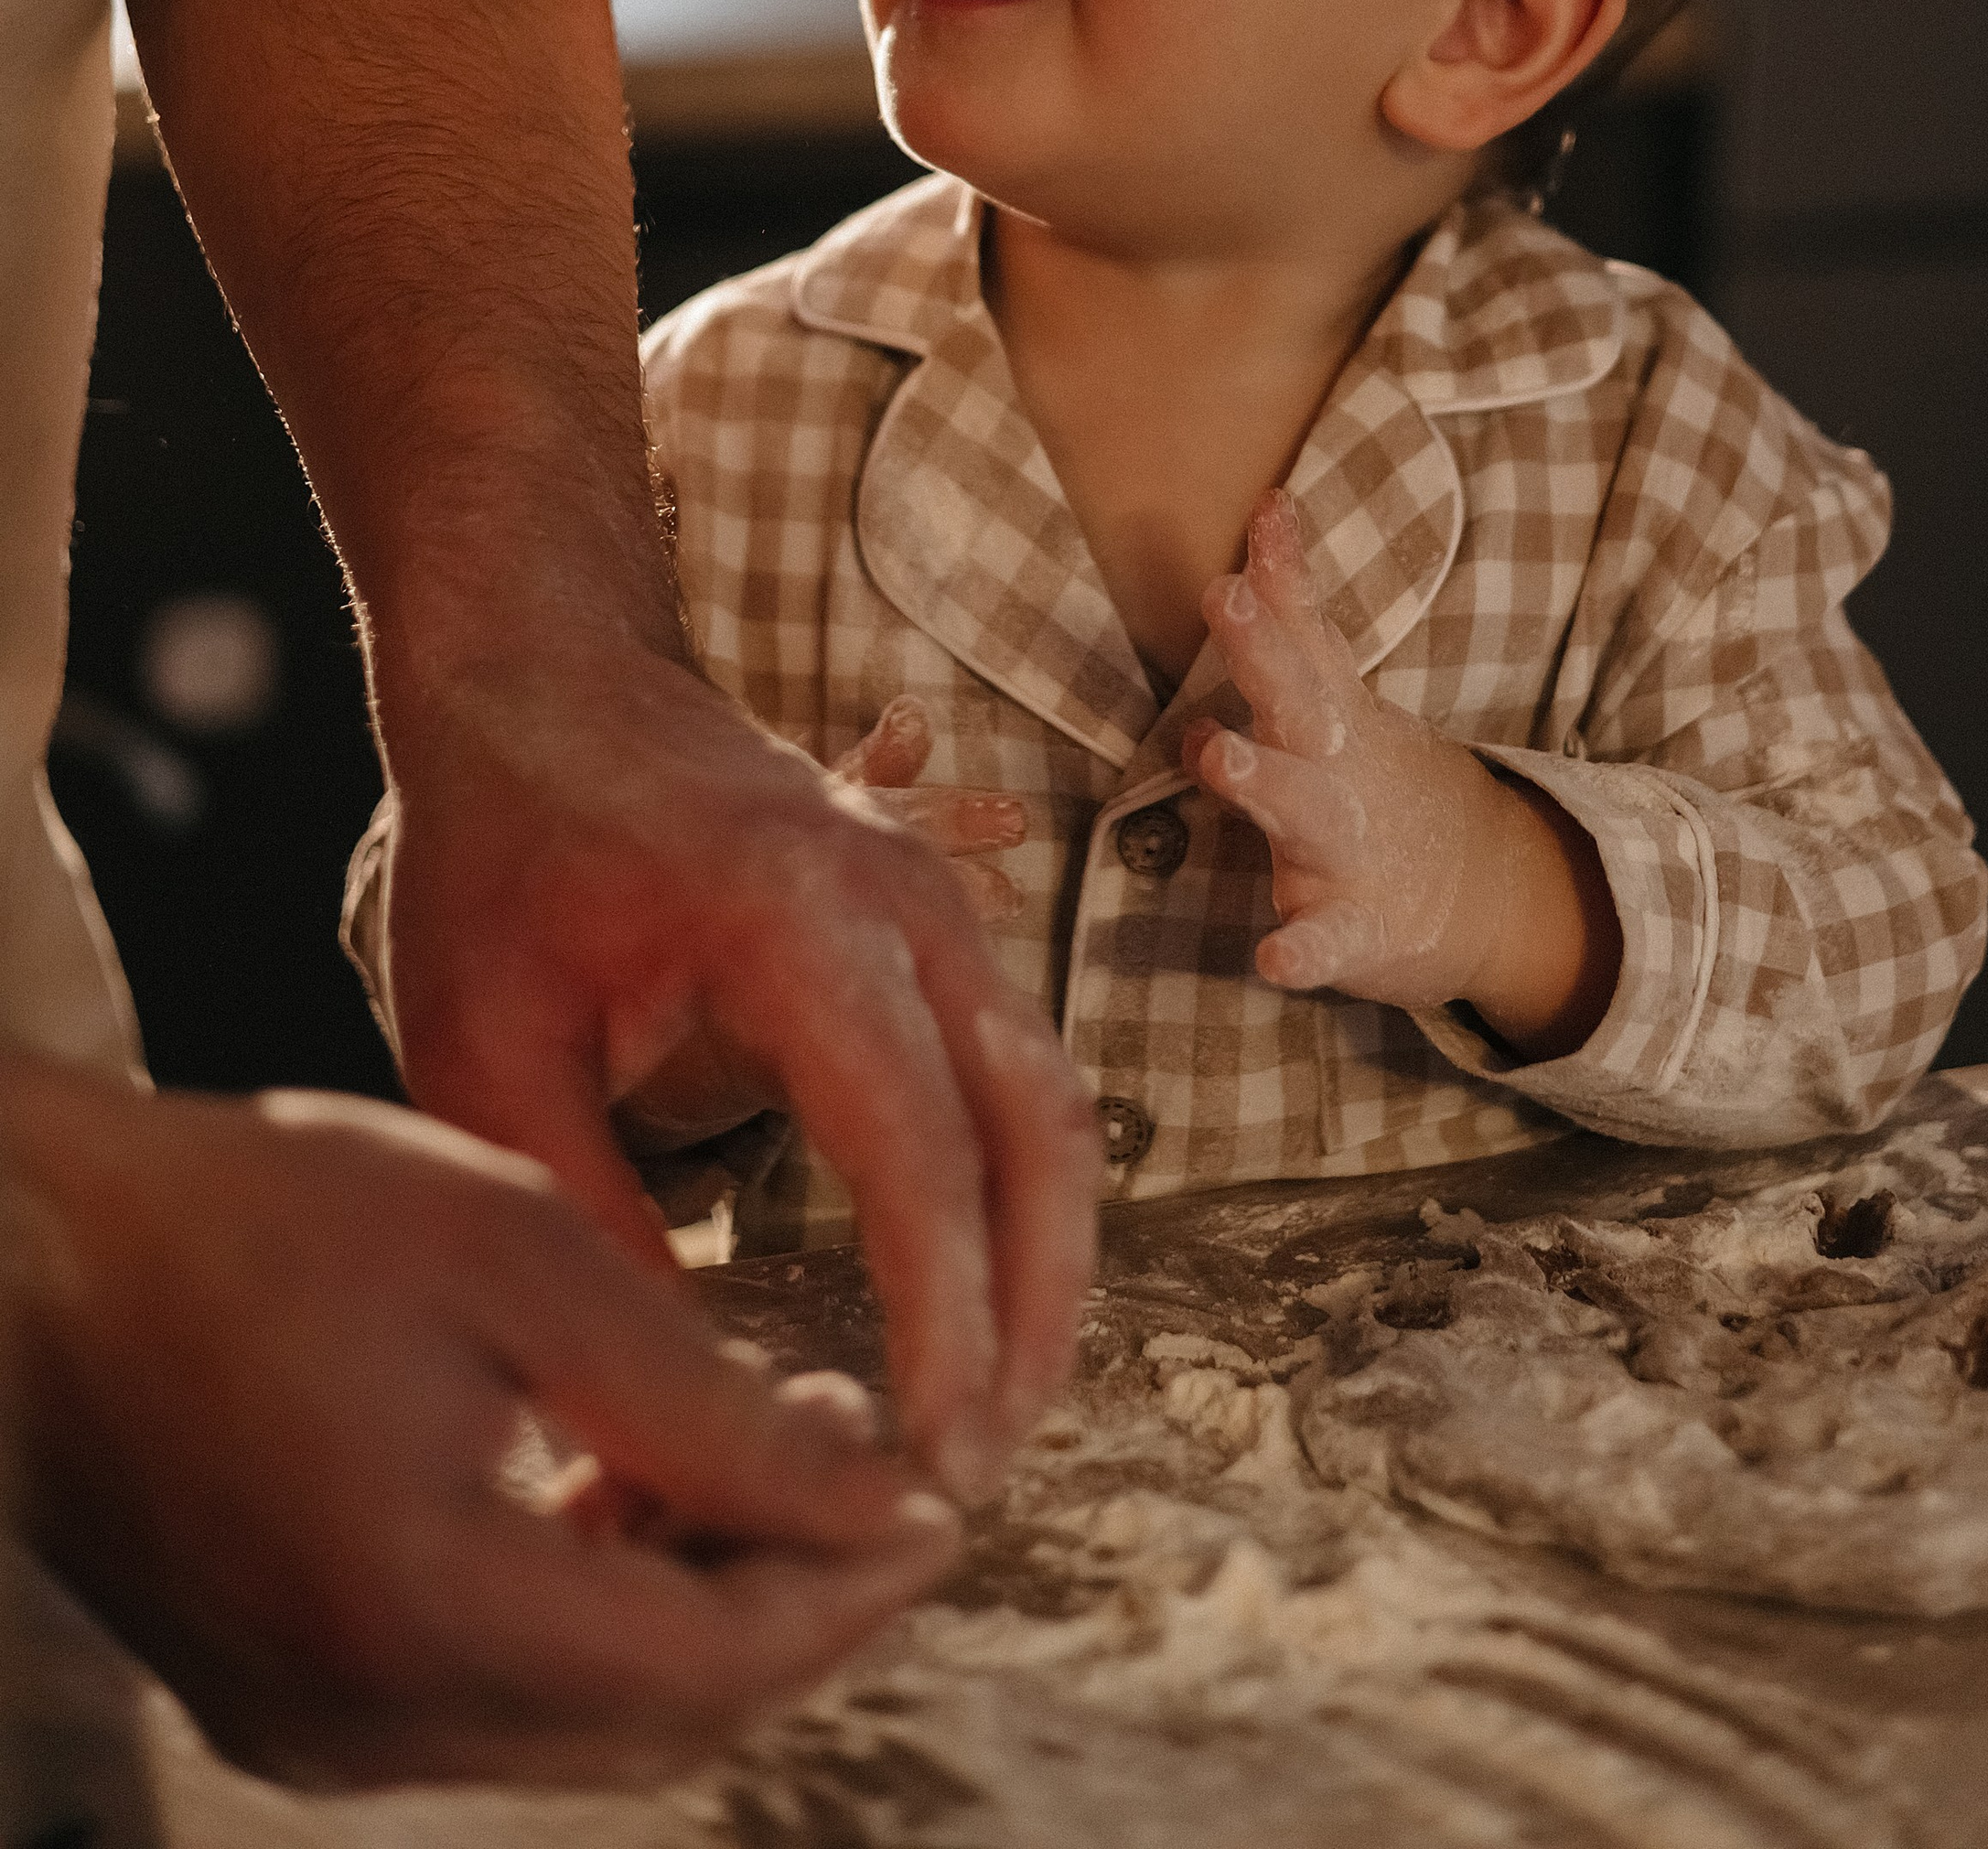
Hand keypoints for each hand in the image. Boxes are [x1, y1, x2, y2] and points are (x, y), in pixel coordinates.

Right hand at [0, 1061, 959, 1789]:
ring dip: (704, 1610)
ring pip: (586, 1724)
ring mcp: (313, 1729)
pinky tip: (640, 1481)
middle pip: (660, 1722)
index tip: (941, 1495)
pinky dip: (597, 1612)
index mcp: (422, 1612)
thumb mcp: (521, 1260)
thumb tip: (881, 1498)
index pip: (710, 1663)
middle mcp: (363, 1719)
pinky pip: (496, 1700)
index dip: (847, 1586)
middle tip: (885, 1483)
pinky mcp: (288, 1701)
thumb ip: (707, 1404)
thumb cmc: (272, 1215)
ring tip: (778, 1451)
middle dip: (798, 1611)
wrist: (39, 1258)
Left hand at [370, 626, 1096, 1506]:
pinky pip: (1018, 1065)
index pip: (920, 1150)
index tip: (935, 1454)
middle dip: (1034, 1311)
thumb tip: (671, 1389)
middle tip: (983, 1465)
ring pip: (1052, 1098)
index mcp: (802, 922)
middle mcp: (906, 900)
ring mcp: (937, 896)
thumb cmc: (499, 845)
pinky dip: (1022, 1188)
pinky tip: (983, 1294)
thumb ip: (582, 1217)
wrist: (541, 670)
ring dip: (1047, 1256)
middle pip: (1037, 1128)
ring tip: (999, 1408)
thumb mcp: (487, 1048)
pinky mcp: (934, 915)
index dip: (945, 1319)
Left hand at [1185, 492, 1620, 1055]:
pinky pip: (1326, 939)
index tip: (1266, 510)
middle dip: (1259, 649)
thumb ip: (1294, 620)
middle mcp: (1339, 770)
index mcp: (1334, 717)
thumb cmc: (1372, 782)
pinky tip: (1273, 959)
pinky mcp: (1359, 927)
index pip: (1307, 633)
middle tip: (1220, 594)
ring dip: (1257, 777)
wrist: (1480, 895)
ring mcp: (1350, 848)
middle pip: (1297, 700)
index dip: (1283, 576)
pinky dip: (1303, 950)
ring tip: (1212, 750)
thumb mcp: (1339, 700)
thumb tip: (1260, 523)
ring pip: (1299, 808)